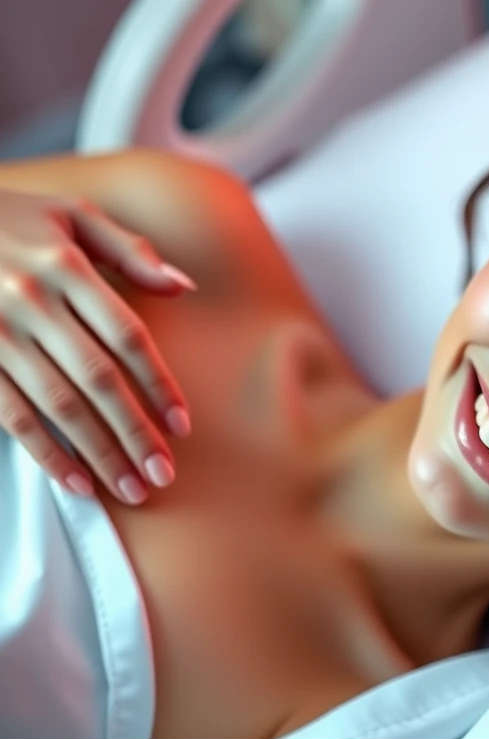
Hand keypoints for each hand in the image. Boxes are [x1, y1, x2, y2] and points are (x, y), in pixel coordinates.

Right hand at [0, 188, 194, 502]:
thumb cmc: (10, 219)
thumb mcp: (71, 214)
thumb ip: (130, 251)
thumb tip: (184, 286)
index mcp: (66, 267)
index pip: (127, 336)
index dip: (158, 384)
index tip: (182, 425)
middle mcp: (31, 302)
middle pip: (98, 379)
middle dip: (134, 432)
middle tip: (163, 473)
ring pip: (57, 404)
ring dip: (97, 452)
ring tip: (131, 487)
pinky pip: (11, 415)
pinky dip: (44, 453)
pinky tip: (75, 482)